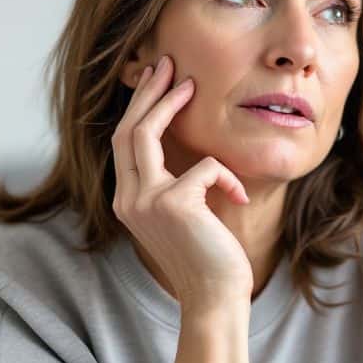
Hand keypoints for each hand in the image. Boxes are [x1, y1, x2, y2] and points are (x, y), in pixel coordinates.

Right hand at [111, 54, 252, 306]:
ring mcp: (145, 201)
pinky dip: (227, 177)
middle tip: (166, 64)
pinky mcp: (173, 203)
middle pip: (127, 130)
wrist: (215, 299)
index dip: (139, 108)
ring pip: (147, 134)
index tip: (157, 81)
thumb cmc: (208, 258)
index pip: (125, 143)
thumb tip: (185, 149)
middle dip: (146, 93)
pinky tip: (238, 197)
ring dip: (169, 104)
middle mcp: (127, 199)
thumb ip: (173, 185)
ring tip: (190, 85)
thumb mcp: (183, 215)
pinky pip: (205, 167)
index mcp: (127, 201)